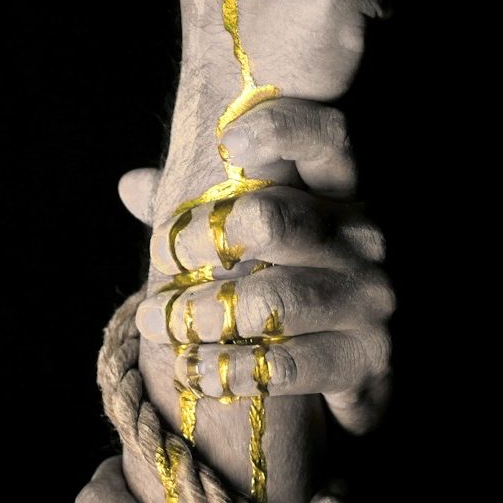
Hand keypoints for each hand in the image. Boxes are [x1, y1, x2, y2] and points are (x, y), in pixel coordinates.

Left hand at [122, 98, 393, 436]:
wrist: (352, 373)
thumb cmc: (287, 289)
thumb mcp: (256, 245)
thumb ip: (202, 214)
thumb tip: (132, 184)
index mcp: (339, 195)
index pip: (327, 138)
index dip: (279, 130)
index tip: (226, 143)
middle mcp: (363, 239)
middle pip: (272, 219)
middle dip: (199, 241)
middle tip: (163, 262)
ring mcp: (370, 300)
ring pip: (270, 300)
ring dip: (197, 314)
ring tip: (156, 323)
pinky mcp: (368, 361)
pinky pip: (282, 365)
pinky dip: (224, 370)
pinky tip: (193, 370)